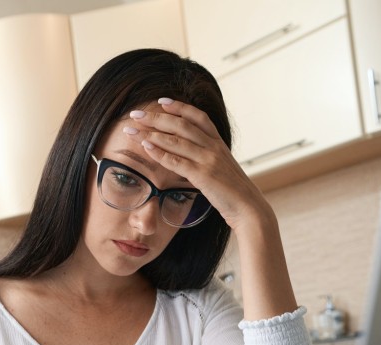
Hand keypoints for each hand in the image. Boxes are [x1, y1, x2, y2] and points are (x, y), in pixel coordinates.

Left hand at [123, 98, 275, 234]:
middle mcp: (214, 147)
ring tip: (132, 130)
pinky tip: (145, 148)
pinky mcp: (203, 175)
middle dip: (156, 117)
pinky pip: (177, 161)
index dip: (179, 107)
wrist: (248, 208)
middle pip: (181, 124)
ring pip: (176, 140)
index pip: (198, 117)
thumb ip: (207, 157)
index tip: (160, 101)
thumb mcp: (222, 167)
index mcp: (219, 143)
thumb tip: (189, 153)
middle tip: (135, 114)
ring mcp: (209, 159)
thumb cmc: (233, 191)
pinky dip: (159, 153)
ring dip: (151, 133)